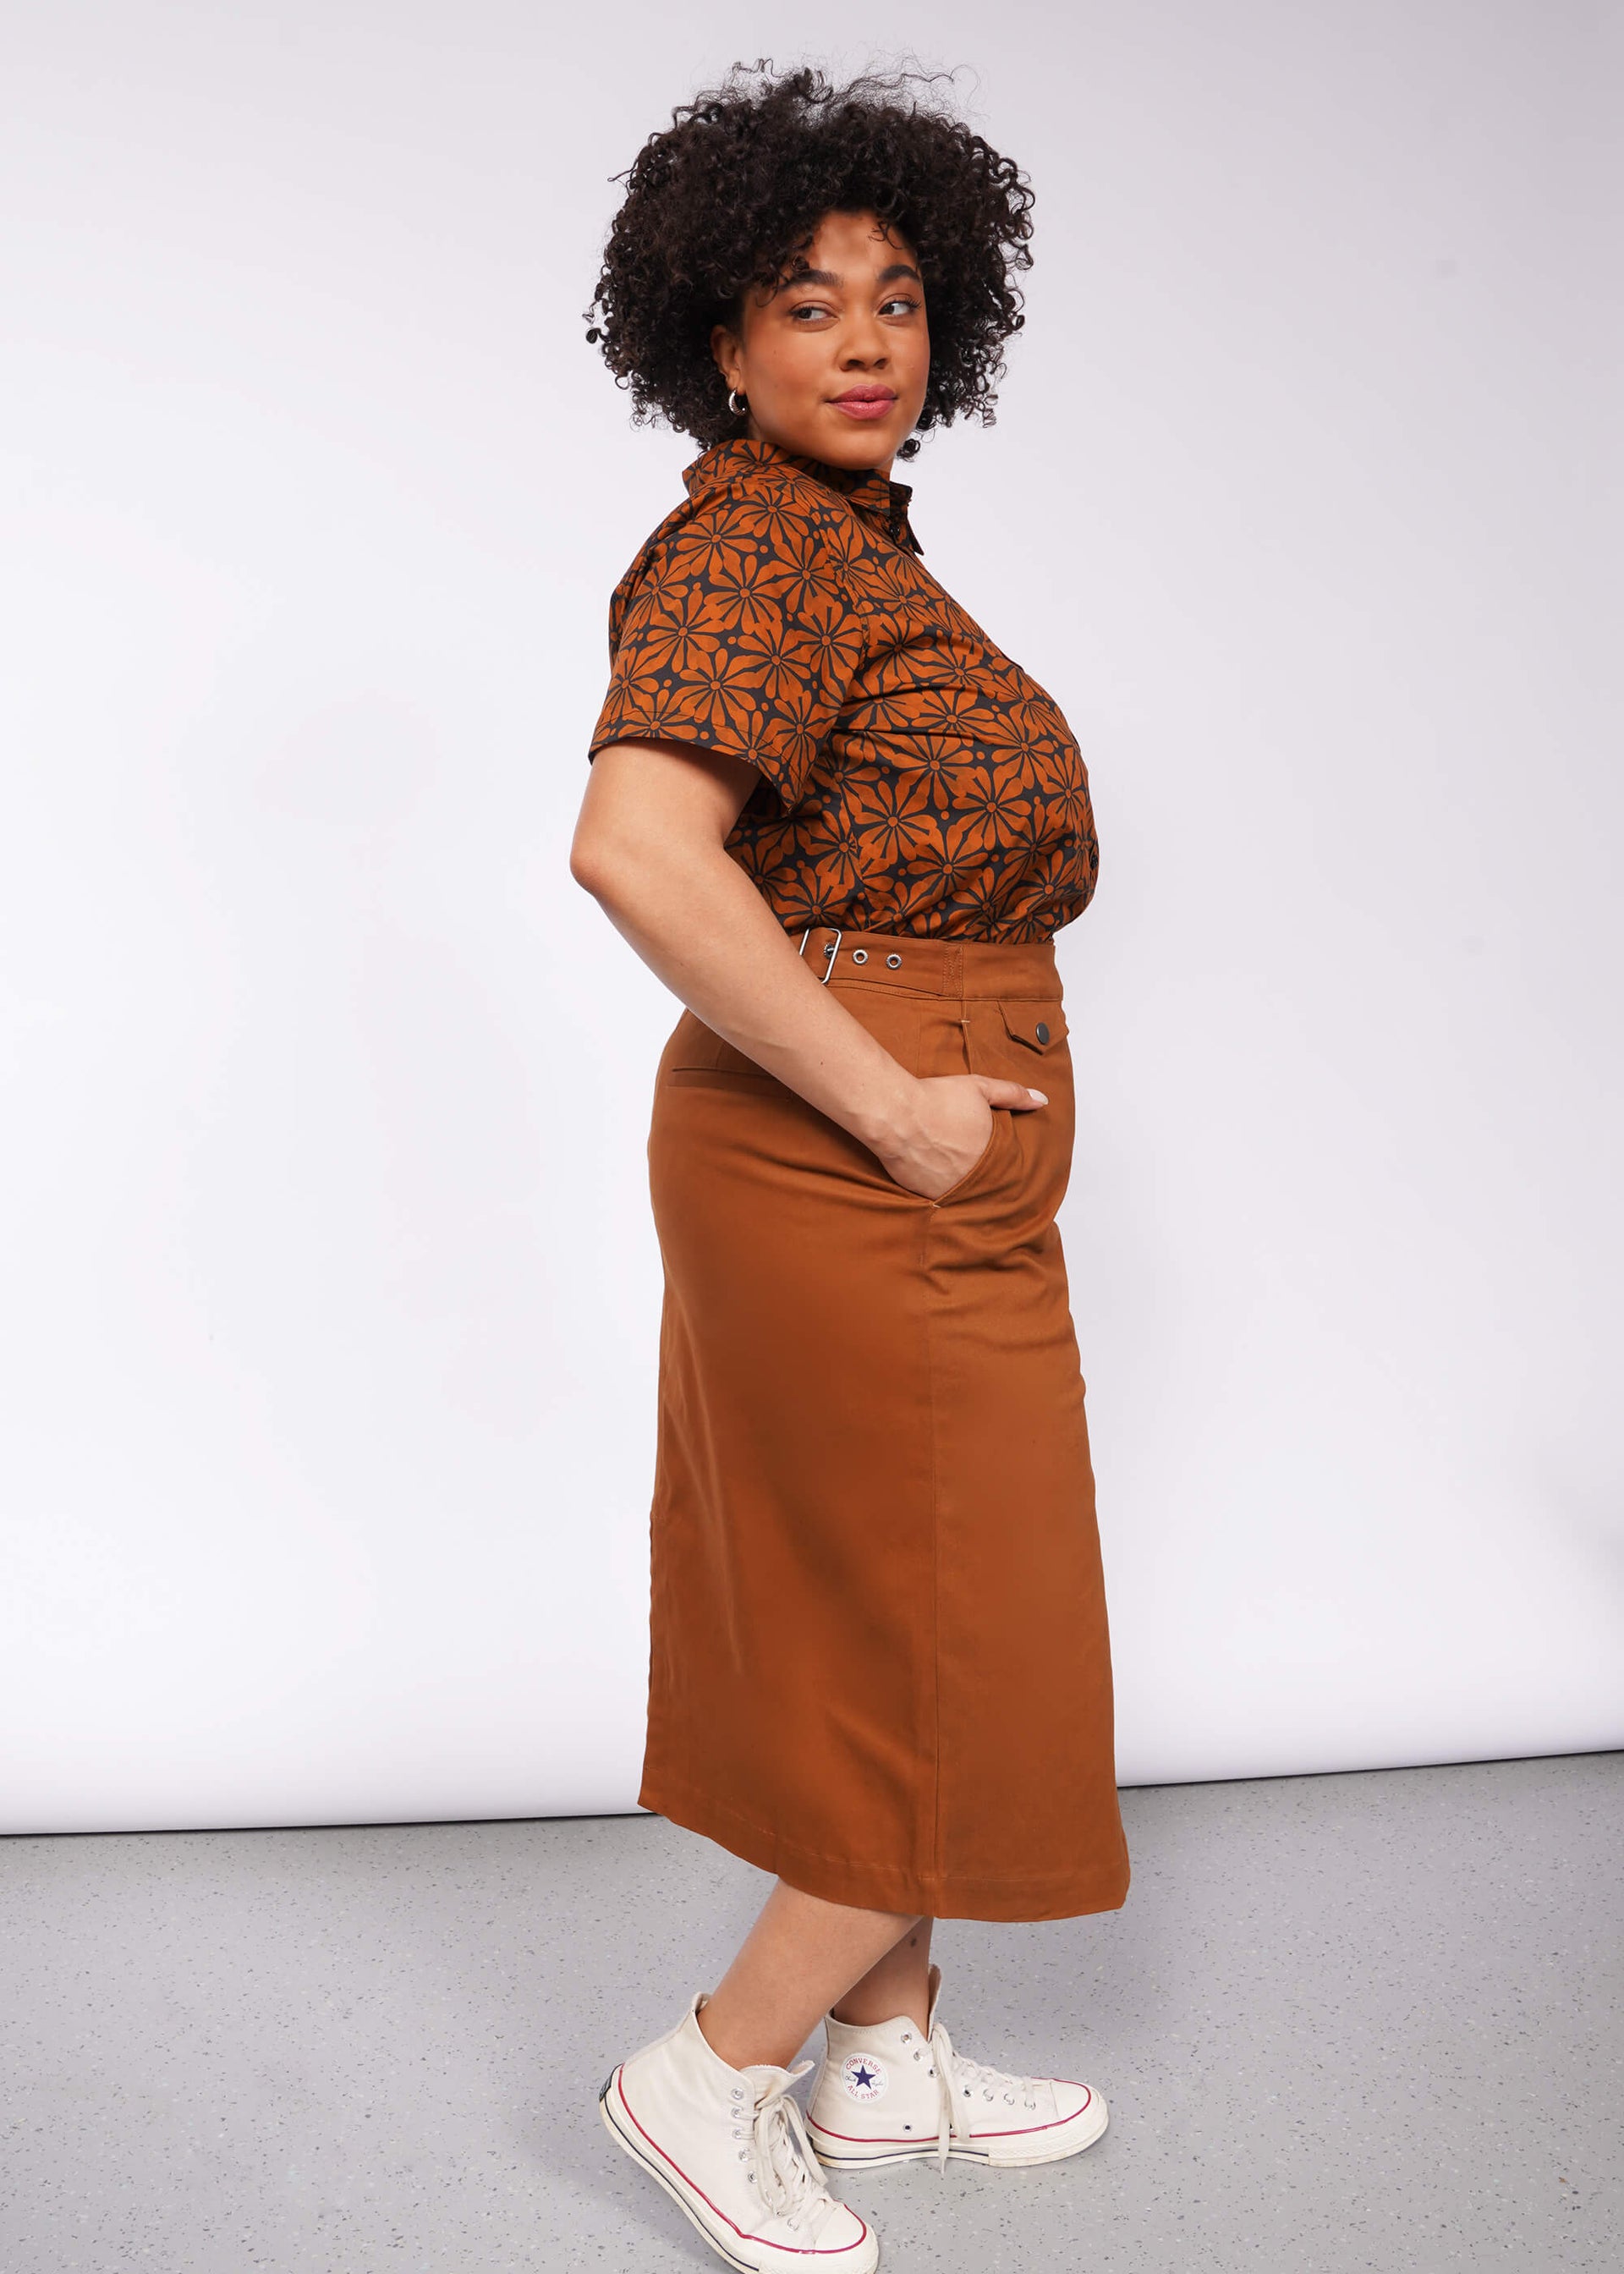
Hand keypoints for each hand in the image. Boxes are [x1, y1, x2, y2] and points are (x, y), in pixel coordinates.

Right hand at [872, 1074, 1048, 1200]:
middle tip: (963, 1158)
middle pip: (984, 1181)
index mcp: (991, 1154)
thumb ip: (1012, 1094)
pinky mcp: (926, 1195)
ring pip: (962, 1191)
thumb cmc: (936, 1098)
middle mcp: (974, 1176)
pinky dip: (938, 1187)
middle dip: (978, 1171)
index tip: (988, 1154)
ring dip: (960, 1182)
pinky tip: (932, 1172)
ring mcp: (950, 1189)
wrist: (896, 1114)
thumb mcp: (979, 1088)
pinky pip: (939, 1196)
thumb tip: (1042, 1101)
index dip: (998, 1161)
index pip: (1006, 1167)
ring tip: (948, 1165)